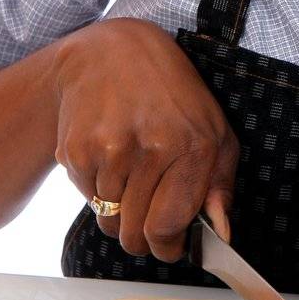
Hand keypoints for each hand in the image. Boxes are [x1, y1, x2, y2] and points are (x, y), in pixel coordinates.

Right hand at [52, 17, 238, 260]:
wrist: (111, 52)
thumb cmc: (172, 95)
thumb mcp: (214, 131)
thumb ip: (220, 186)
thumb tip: (222, 234)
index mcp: (192, 146)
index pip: (168, 228)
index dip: (168, 247)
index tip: (169, 245)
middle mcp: (150, 149)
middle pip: (135, 234)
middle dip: (143, 237)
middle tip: (148, 217)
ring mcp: (109, 149)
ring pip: (109, 221)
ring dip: (120, 210)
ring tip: (131, 171)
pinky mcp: (76, 150)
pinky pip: (87, 199)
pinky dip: (98, 190)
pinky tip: (110, 156)